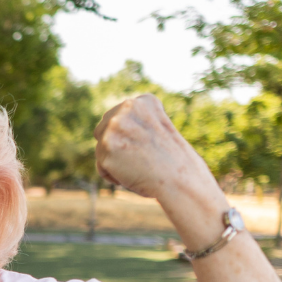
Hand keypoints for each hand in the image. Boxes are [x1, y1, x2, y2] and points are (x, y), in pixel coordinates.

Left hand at [94, 94, 216, 201]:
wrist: (180, 179)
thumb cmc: (173, 162)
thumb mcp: (159, 130)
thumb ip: (137, 124)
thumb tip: (110, 129)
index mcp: (143, 102)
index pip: (119, 119)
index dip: (129, 138)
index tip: (147, 147)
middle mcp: (126, 108)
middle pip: (103, 130)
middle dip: (115, 147)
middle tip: (140, 159)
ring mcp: (114, 127)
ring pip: (101, 149)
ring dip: (114, 162)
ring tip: (138, 167)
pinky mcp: (106, 147)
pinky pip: (101, 167)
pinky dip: (113, 176)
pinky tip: (131, 176)